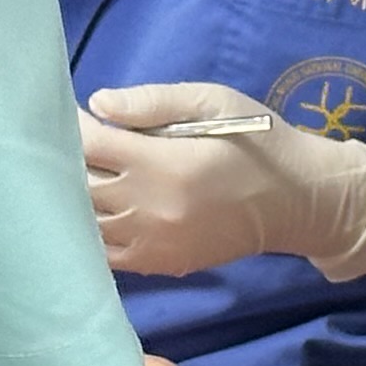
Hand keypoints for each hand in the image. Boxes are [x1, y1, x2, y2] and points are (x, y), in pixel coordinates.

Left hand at [82, 82, 365, 281]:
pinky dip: (93, 231)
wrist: (296, 201)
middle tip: (72, 143)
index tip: (70, 113)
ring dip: (76, 199)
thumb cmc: (257, 142)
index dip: (71, 127)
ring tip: (82, 176)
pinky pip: (107, 253)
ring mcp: (153, 243)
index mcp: (163, 164)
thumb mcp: (214, 103)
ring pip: (86, 224)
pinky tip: (99, 210)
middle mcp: (150, 209)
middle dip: (69, 162)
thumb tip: (98, 104)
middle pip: (80, 186)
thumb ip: (154, 102)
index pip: (90, 145)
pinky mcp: (161, 264)